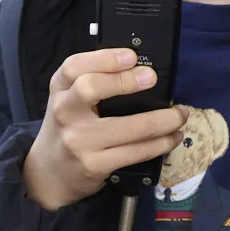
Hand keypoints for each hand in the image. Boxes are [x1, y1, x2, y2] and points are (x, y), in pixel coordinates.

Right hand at [22, 48, 185, 209]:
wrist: (50, 173)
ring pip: (128, 127)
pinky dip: (160, 144)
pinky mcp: (95, 165)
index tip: (131, 57)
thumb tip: (139, 69)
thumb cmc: (68, 129)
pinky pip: (135, 152)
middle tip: (152, 78)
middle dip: (125, 81)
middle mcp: (65, 112)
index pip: (74, 67)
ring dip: (162, 120)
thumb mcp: (68, 100)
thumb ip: (91, 82)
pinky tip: (171, 137)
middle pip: (90, 88)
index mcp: (60, 90)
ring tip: (179, 114)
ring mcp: (79, 141)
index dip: (104, 58)